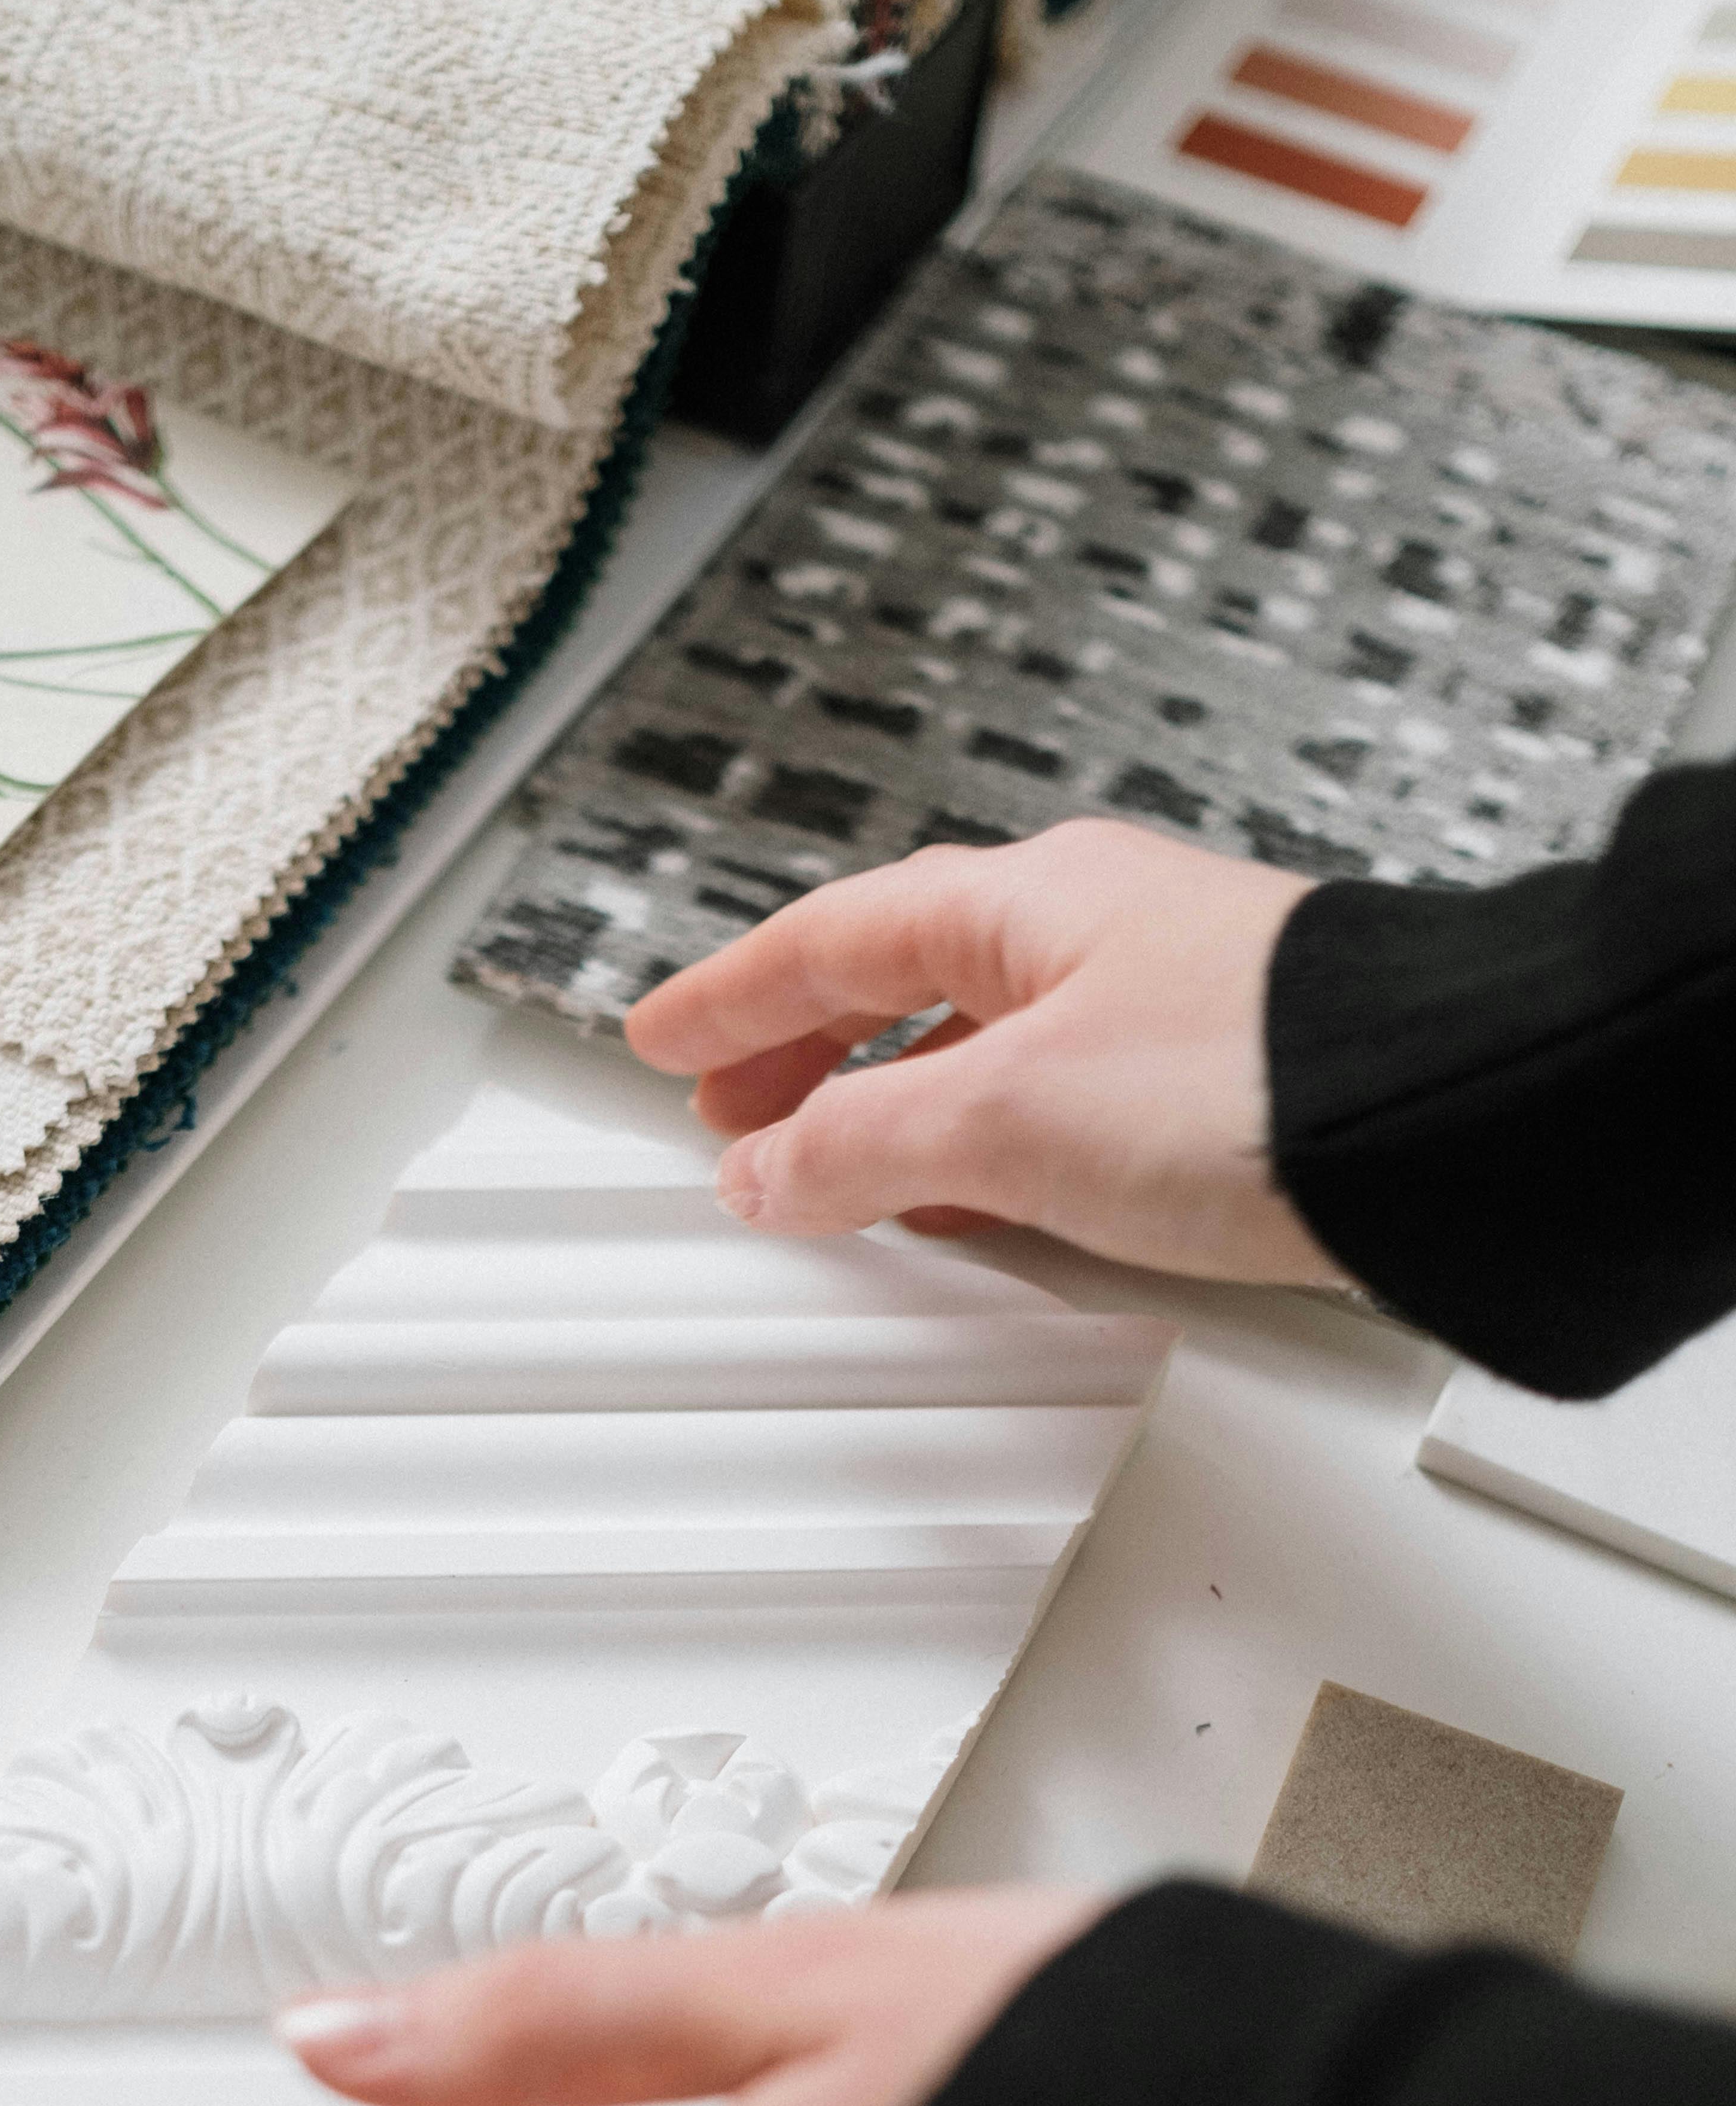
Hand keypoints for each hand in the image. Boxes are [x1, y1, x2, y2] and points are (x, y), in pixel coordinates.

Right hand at [625, 816, 1341, 1284]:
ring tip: (826, 1172)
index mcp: (1027, 903)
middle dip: (802, 1054)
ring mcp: (1158, 1007)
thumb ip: (865, 1143)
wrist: (1445, 1122)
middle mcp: (1093, 934)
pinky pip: (1046, 1103)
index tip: (660, 1037)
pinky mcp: (1215, 1087)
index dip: (730, 996)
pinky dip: (974, 1146)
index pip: (831, 939)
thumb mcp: (1006, 1116)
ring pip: (975, 1047)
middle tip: (728, 1114)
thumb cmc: (1249, 1081)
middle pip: (901, 984)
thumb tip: (766, 1168)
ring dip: (885, 1107)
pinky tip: (967, 1201)